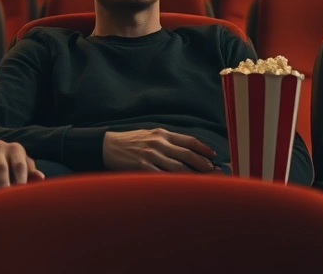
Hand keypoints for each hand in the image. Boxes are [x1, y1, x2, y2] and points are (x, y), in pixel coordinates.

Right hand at [0, 140, 44, 193]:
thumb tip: (41, 178)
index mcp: (15, 148)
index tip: (21, 192)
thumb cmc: (14, 162)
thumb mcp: (24, 164)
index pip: (19, 164)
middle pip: (0, 166)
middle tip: (3, 198)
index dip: (20, 178)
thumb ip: (31, 172)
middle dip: (2, 182)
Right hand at [102, 128, 216, 172]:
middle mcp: (159, 143)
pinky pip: (162, 177)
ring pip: (178, 167)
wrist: (108, 145)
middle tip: (214, 171)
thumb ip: (167, 140)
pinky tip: (182, 188)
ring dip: (193, 175)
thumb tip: (186, 149)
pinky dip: (174, 183)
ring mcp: (151, 155)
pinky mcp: (142, 167)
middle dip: (203, 164)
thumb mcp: (150, 134)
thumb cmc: (130, 141)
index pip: (189, 140)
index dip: (203, 148)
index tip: (213, 156)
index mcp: (162, 133)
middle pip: (187, 154)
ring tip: (203, 182)